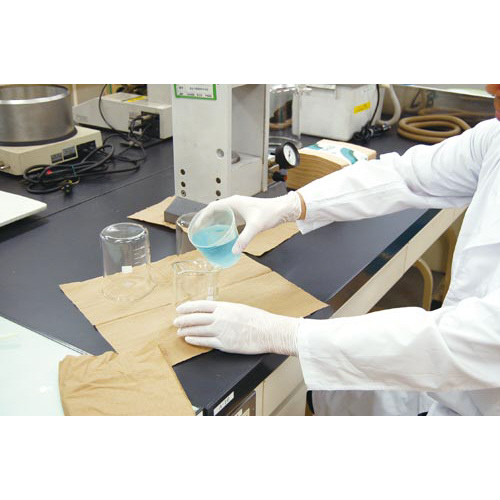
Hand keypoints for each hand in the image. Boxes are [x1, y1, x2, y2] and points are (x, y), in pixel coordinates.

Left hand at [174, 300, 299, 355]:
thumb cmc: (258, 320)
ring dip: (186, 330)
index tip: (179, 308)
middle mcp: (220, 317)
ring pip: (198, 330)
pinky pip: (205, 341)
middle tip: (176, 321)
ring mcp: (221, 331)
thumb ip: (226, 310)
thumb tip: (216, 312)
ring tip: (179, 331)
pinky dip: (195, 340)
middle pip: (195, 318)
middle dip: (183, 320)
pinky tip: (189, 339)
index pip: (200, 305)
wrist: (269, 331)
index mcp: (224, 307)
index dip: (188, 307)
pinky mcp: (224, 344)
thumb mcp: (240, 308)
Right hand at [204, 192, 302, 253]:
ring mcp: (239, 207)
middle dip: (206, 219)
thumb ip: (244, 239)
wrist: (282, 209)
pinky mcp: (244, 212)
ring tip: (207, 232)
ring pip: (221, 213)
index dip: (203, 216)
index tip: (197, 225)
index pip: (213, 207)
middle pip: (215, 210)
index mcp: (234, 202)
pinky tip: (222, 232)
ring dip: (214, 221)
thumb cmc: (270, 213)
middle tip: (200, 231)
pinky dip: (222, 222)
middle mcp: (235, 203)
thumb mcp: (255, 227)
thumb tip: (234, 252)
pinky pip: (229, 216)